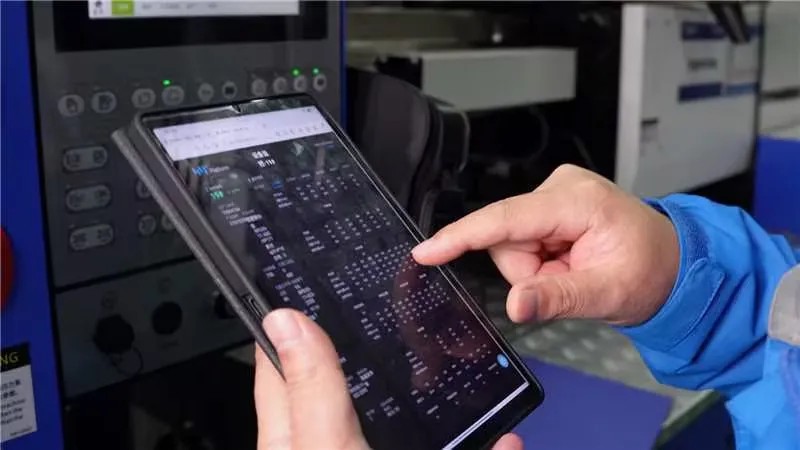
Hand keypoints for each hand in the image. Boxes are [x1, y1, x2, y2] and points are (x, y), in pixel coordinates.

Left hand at [254, 308, 524, 449]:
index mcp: (297, 434)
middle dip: (386, 351)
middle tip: (415, 313)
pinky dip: (484, 447)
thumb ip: (311, 389)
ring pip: (416, 423)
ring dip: (445, 399)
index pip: (285, 360)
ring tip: (470, 367)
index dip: (296, 315)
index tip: (315, 277)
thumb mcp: (323, 446)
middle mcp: (338, 443)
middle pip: (361, 386)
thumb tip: (285, 320)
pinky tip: (506, 439)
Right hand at [412, 165, 679, 325]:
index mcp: (578, 202)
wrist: (671, 263)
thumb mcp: (609, 294)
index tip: (426, 252)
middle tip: (567, 279)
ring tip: (572, 271)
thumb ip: (558, 298)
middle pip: (504, 237)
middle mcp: (561, 188)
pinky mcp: (549, 204)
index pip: (505, 219)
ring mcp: (555, 194)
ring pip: (509, 242)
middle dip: (528, 270)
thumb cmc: (650, 272)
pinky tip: (566, 260)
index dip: (462, 236)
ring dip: (534, 267)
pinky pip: (520, 239)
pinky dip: (539, 260)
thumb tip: (515, 306)